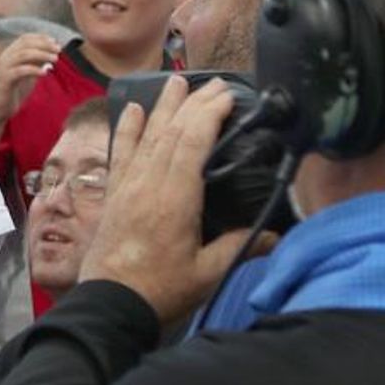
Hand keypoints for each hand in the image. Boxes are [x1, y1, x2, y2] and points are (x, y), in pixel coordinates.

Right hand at [0, 33, 62, 119]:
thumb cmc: (14, 91)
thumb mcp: (28, 74)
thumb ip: (36, 63)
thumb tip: (51, 53)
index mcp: (9, 54)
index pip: (25, 38)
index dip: (40, 38)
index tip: (55, 41)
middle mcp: (5, 57)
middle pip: (25, 44)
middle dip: (44, 45)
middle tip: (58, 50)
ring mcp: (3, 68)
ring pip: (23, 55)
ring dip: (42, 55)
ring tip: (55, 59)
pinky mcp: (4, 80)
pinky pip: (21, 71)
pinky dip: (34, 70)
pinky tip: (45, 73)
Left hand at [80, 77, 275, 324]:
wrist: (110, 303)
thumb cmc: (160, 290)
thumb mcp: (208, 273)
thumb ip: (239, 247)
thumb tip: (274, 234)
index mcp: (175, 199)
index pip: (192, 143)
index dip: (209, 114)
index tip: (228, 95)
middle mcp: (148, 183)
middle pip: (171, 132)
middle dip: (194, 103)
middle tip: (214, 83)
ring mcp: (127, 185)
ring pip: (146, 136)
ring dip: (162, 106)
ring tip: (176, 82)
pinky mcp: (113, 193)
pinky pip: (120, 152)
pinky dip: (126, 128)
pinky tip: (130, 109)